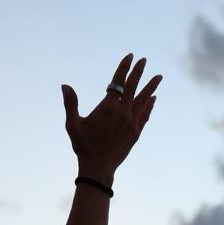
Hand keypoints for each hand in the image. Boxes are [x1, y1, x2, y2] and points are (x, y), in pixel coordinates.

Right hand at [62, 53, 161, 185]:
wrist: (98, 168)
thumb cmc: (83, 146)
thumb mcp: (73, 124)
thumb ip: (70, 103)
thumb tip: (65, 85)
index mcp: (108, 107)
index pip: (118, 81)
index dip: (124, 67)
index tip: (130, 56)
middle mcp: (123, 112)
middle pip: (133, 87)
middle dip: (139, 72)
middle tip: (144, 60)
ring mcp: (131, 123)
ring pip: (144, 100)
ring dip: (151, 87)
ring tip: (159, 77)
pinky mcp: (136, 133)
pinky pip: (145, 115)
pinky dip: (149, 106)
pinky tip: (153, 99)